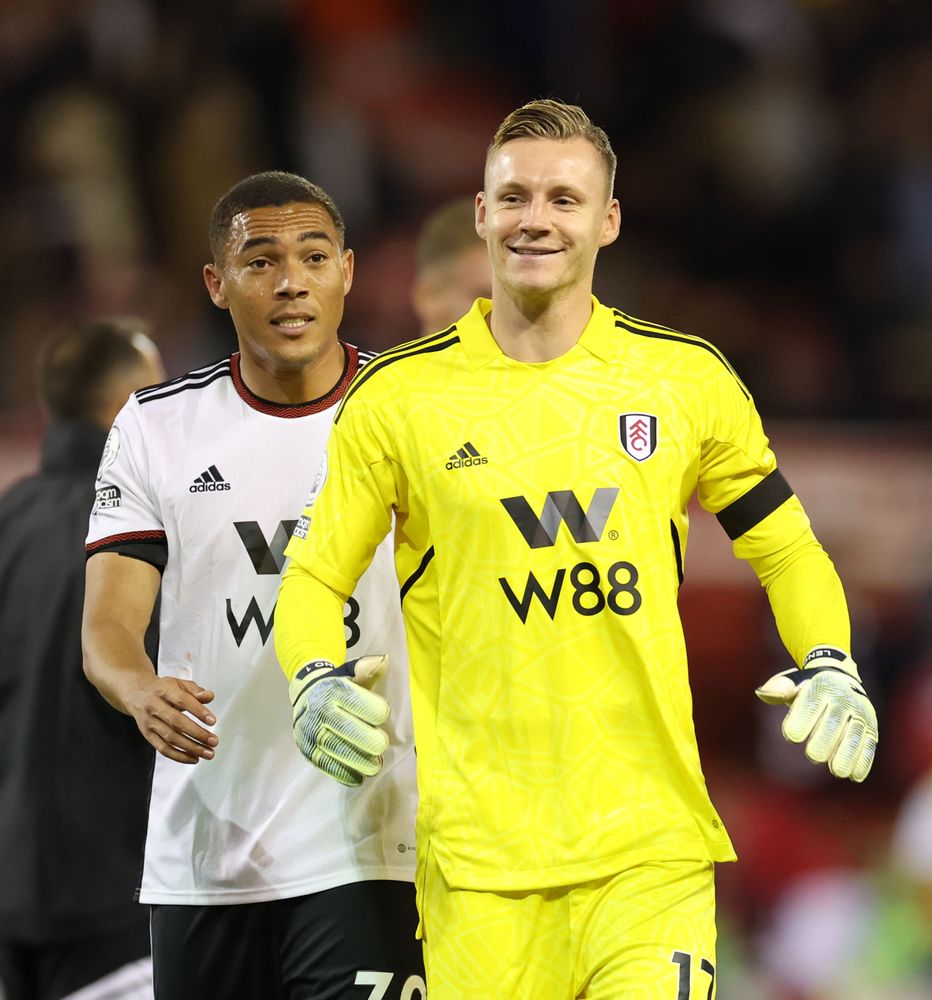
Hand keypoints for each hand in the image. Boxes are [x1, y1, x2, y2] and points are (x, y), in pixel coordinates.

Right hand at [127, 676, 217, 763]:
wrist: (136, 694)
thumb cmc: (162, 690)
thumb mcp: (179, 684)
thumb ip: (195, 690)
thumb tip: (209, 696)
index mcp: (164, 690)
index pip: (183, 700)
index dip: (198, 711)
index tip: (212, 721)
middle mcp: (154, 706)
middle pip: (176, 722)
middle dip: (197, 734)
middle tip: (214, 741)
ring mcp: (150, 722)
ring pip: (170, 738)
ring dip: (191, 748)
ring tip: (208, 752)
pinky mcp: (147, 735)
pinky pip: (163, 749)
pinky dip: (179, 756)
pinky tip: (194, 758)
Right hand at [289, 655, 389, 786]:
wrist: (305, 695)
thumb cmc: (338, 686)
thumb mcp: (352, 673)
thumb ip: (369, 669)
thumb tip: (385, 660)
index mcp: (332, 689)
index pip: (359, 702)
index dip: (377, 711)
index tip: (383, 714)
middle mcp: (318, 709)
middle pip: (348, 729)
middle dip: (370, 740)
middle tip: (382, 744)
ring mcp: (310, 731)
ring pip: (337, 750)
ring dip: (360, 761)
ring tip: (375, 765)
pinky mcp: (306, 749)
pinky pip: (325, 765)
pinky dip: (344, 773)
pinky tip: (358, 777)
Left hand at [755, 646, 877, 781]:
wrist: (842, 678)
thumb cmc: (809, 687)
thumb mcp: (793, 682)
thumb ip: (778, 689)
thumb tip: (762, 694)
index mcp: (821, 685)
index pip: (811, 704)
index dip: (801, 720)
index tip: (792, 736)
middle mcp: (844, 698)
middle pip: (834, 722)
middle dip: (825, 741)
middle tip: (813, 756)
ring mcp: (860, 713)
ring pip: (855, 735)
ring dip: (847, 754)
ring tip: (837, 771)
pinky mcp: (871, 727)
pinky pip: (869, 744)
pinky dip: (863, 760)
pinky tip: (854, 775)